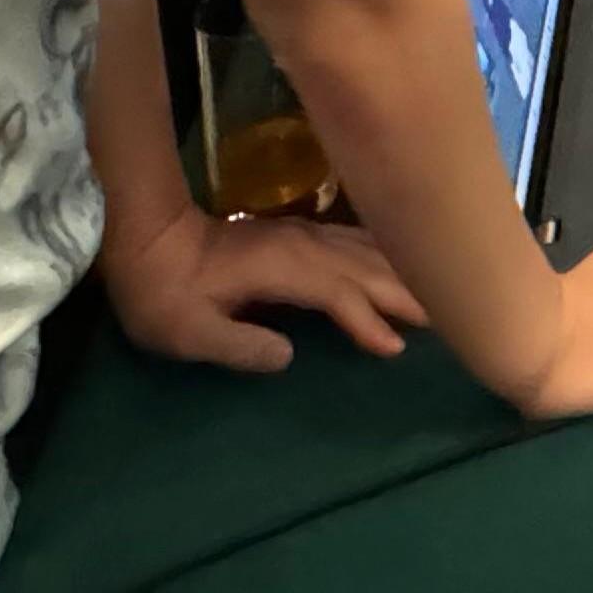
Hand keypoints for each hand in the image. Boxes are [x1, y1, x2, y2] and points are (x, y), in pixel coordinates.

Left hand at [100, 199, 426, 374]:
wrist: (146, 242)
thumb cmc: (162, 294)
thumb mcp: (187, 332)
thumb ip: (238, 346)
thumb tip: (289, 357)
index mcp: (278, 266)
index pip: (336, 292)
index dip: (366, 319)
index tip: (394, 348)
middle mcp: (298, 245)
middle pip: (362, 266)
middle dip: (402, 290)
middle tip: (446, 315)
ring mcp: (299, 236)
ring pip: (361, 249)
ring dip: (397, 268)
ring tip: (434, 290)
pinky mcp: (295, 236)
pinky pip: (351, 241)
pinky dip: (380, 251)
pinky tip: (395, 259)